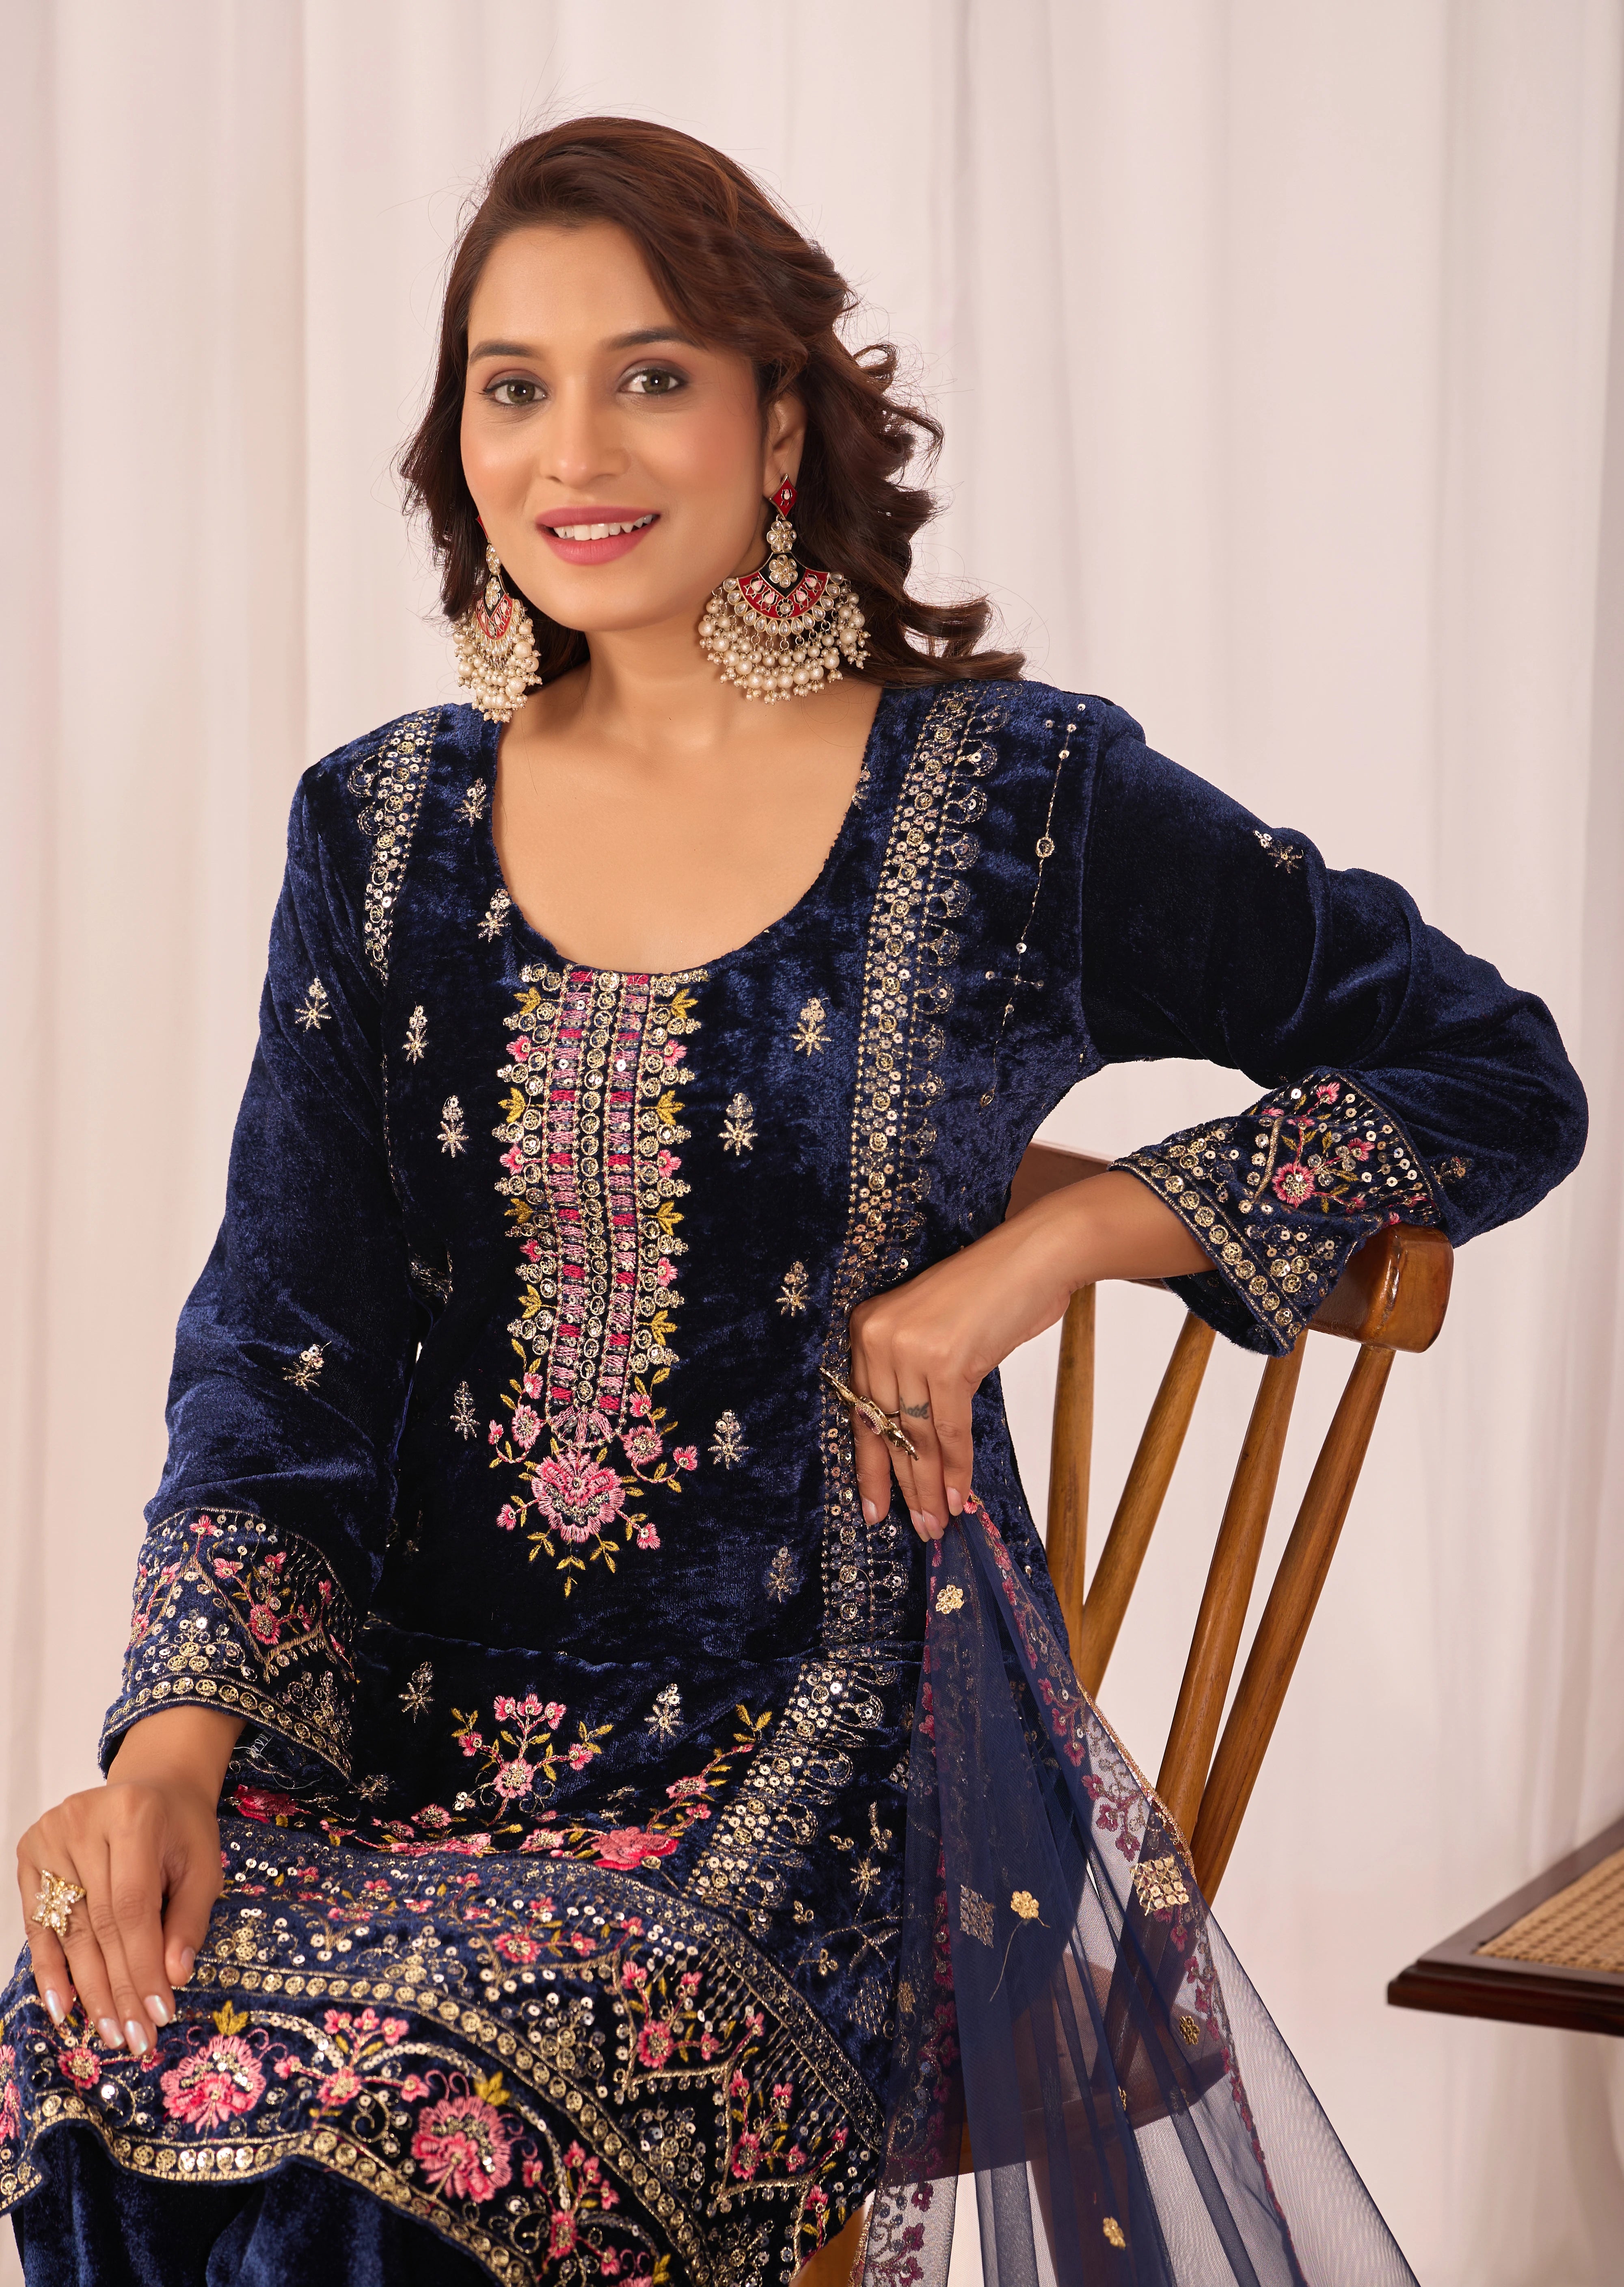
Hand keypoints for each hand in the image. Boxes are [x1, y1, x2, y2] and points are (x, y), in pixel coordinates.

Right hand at [15, 1707, 241, 2055]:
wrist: (154, 1787)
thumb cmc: (182, 1828)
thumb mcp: (203, 1865)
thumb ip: (189, 1919)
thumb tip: (174, 1978)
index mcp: (132, 1816)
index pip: (132, 1906)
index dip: (144, 1965)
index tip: (159, 2014)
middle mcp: (82, 1822)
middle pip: (99, 1924)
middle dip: (119, 1988)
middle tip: (134, 2037)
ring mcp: (49, 1836)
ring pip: (70, 1931)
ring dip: (89, 1989)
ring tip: (108, 2032)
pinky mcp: (29, 1854)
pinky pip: (39, 1924)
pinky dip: (51, 1968)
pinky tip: (63, 2007)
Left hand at [845, 1171, 1208, 1540]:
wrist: (1034, 1256)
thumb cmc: (991, 1294)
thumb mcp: (935, 1332)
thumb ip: (915, 1378)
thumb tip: (915, 1447)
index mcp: (866, 1326)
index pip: (861, 1410)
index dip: (870, 1464)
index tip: (873, 1506)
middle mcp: (878, 1336)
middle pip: (883, 1428)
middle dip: (900, 1484)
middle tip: (913, 1526)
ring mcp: (911, 1349)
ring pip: (916, 1436)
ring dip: (930, 1485)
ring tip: (937, 1523)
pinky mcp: (947, 1361)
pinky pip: (948, 1429)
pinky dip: (957, 1467)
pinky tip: (960, 1496)